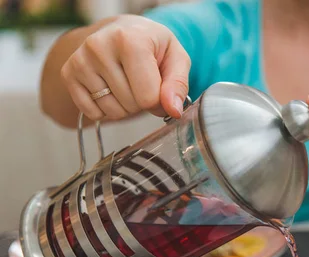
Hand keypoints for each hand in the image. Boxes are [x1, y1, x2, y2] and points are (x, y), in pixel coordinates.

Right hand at [60, 15, 190, 121]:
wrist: (123, 31)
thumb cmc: (153, 45)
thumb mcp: (176, 58)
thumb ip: (178, 84)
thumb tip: (173, 110)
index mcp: (130, 40)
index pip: (148, 97)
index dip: (159, 101)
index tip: (160, 88)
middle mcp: (99, 46)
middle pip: (131, 105)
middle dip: (142, 103)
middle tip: (142, 82)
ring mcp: (80, 60)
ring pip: (112, 111)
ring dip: (125, 107)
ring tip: (127, 83)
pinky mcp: (68, 73)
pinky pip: (93, 113)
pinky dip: (106, 110)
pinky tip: (111, 89)